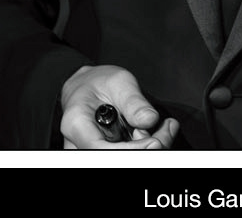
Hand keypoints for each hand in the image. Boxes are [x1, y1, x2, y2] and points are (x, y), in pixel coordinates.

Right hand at [59, 65, 177, 149]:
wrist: (88, 89)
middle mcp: (78, 143)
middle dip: (146, 148)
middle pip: (114, 158)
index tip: (154, 141)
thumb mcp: (119, 81)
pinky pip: (129, 157)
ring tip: (162, 127)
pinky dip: (147, 148)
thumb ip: (133, 101)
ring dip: (149, 147)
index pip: (101, 149)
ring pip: (124, 160)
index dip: (130, 150)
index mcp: (76, 124)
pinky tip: (157, 133)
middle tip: (166, 129)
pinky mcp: (106, 154)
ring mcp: (90, 151)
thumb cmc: (99, 83)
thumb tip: (149, 119)